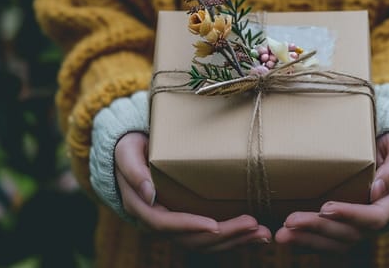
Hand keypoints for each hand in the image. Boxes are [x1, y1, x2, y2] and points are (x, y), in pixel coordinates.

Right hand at [115, 132, 271, 251]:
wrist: (131, 152)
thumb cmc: (130, 147)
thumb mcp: (126, 152)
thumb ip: (134, 170)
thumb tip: (149, 193)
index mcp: (141, 207)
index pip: (166, 223)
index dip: (190, 226)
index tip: (215, 225)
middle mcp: (158, 221)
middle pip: (191, 238)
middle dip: (224, 235)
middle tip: (253, 225)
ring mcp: (174, 223)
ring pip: (204, 242)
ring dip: (234, 240)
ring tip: (262, 232)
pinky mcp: (188, 220)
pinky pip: (209, 236)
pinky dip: (233, 238)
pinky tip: (254, 233)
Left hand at [274, 132, 388, 251]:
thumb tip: (379, 187)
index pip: (373, 218)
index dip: (350, 215)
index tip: (326, 208)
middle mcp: (374, 219)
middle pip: (348, 234)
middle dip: (318, 229)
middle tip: (290, 221)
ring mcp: (358, 225)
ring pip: (335, 242)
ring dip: (307, 240)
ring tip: (282, 235)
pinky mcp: (343, 224)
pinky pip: (326, 241)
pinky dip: (306, 242)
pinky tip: (287, 238)